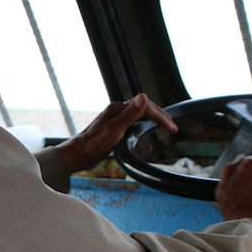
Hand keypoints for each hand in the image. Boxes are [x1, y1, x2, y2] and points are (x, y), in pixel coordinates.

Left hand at [55, 94, 177, 173]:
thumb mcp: (115, 129)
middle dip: (160, 116)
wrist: (78, 155)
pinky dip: (145, 124)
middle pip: (144, 109)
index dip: (160, 116)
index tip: (172, 127)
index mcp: (118, 108)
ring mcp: (115, 119)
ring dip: (154, 119)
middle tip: (173, 126)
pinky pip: (134, 122)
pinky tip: (147, 130)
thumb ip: (130, 114)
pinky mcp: (114, 128)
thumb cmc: (94, 144)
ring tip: (165, 126)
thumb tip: (143, 96)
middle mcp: (117, 111)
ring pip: (139, 114)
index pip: (146, 107)